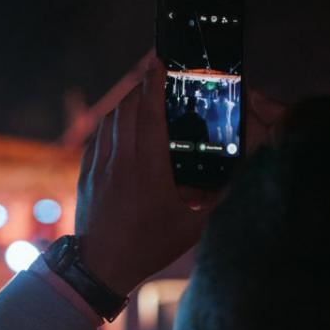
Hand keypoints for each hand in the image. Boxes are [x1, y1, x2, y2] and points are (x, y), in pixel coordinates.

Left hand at [74, 57, 210, 293]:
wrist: (100, 267)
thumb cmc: (148, 247)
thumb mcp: (193, 228)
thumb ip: (219, 201)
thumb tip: (243, 179)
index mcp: (148, 169)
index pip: (151, 114)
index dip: (156, 84)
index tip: (160, 63)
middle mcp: (121, 161)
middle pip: (128, 108)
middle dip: (142, 87)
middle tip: (156, 74)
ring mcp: (100, 166)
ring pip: (110, 120)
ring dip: (126, 103)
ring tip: (141, 96)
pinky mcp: (87, 174)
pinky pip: (97, 137)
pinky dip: (110, 123)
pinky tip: (120, 123)